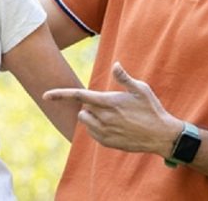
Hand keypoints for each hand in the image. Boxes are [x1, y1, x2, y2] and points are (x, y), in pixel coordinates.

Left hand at [43, 61, 180, 155]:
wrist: (161, 136)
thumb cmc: (152, 109)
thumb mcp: (141, 89)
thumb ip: (125, 78)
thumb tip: (115, 64)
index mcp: (110, 102)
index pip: (79, 96)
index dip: (60, 94)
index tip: (45, 95)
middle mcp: (104, 118)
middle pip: (82, 110)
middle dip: (89, 106)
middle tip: (109, 105)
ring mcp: (105, 132)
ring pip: (85, 122)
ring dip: (92, 117)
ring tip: (113, 116)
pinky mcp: (108, 143)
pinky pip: (92, 133)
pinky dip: (97, 128)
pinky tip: (115, 126)